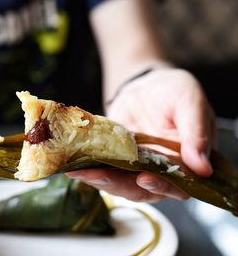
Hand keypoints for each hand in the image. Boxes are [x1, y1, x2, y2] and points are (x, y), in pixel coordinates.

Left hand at [68, 68, 215, 201]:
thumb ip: (196, 132)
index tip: (143, 178)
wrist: (145, 84)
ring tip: (79, 172)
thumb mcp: (190, 102)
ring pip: (118, 183)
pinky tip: (73, 166)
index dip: (161, 187)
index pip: (177, 186)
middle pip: (141, 190)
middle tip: (97, 175)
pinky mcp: (115, 159)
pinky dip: (88, 168)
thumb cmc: (173, 91)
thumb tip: (202, 167)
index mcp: (185, 163)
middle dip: (118, 184)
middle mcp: (160, 171)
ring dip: (98, 179)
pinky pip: (102, 168)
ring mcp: (134, 167)